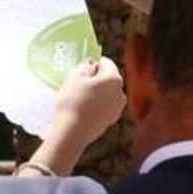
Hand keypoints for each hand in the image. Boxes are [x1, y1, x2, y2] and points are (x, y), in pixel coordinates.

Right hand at [37, 58, 125, 175]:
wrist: (72, 132)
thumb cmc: (73, 101)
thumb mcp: (75, 77)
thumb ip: (84, 67)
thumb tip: (90, 66)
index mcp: (114, 79)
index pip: (107, 63)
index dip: (95, 62)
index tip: (85, 65)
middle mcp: (120, 93)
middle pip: (109, 79)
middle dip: (96, 78)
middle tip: (80, 80)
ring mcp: (117, 109)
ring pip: (107, 94)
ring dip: (97, 92)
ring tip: (80, 95)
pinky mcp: (111, 121)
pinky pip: (104, 106)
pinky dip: (96, 104)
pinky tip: (83, 107)